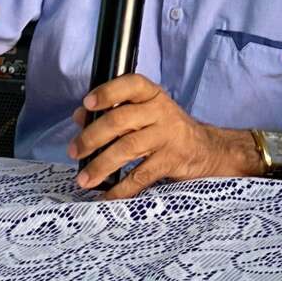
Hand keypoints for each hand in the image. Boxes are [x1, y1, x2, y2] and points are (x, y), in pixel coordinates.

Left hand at [68, 74, 259, 199]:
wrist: (207, 149)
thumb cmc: (166, 129)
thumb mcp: (144, 113)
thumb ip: (113, 112)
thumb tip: (80, 116)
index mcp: (152, 95)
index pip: (130, 85)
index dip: (107, 93)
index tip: (87, 104)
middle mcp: (161, 112)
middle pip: (120, 120)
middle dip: (92, 137)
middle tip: (74, 152)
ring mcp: (167, 136)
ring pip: (128, 148)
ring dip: (101, 165)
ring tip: (84, 179)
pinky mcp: (171, 161)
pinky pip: (141, 175)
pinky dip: (121, 188)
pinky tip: (106, 195)